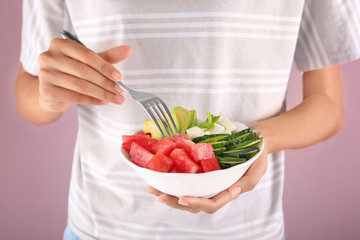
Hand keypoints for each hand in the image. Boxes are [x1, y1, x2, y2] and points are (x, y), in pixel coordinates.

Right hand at [37, 38, 131, 111]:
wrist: (53, 90)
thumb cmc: (72, 72)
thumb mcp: (89, 62)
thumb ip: (107, 56)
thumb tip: (128, 50)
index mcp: (60, 44)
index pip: (87, 55)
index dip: (105, 67)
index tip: (119, 77)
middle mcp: (49, 57)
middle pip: (84, 71)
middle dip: (105, 82)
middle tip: (120, 91)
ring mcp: (46, 74)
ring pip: (80, 85)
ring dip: (102, 93)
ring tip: (115, 98)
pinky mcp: (46, 91)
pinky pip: (74, 97)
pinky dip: (92, 100)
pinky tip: (103, 102)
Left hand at [147, 150, 267, 213]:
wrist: (252, 141)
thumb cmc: (256, 157)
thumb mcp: (257, 170)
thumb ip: (246, 183)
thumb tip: (233, 192)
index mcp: (226, 193)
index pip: (210, 204)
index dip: (196, 203)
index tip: (182, 198)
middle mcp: (213, 189)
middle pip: (192, 202)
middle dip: (174, 201)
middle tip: (158, 195)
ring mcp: (206, 181)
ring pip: (186, 192)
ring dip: (169, 192)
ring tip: (152, 188)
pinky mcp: (200, 171)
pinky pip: (185, 178)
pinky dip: (172, 179)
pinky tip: (160, 175)